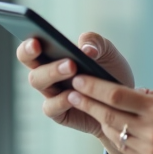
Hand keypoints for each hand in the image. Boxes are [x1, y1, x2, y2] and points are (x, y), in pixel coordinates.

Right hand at [17, 32, 134, 138]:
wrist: (124, 101)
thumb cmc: (110, 71)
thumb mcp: (107, 51)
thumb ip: (95, 42)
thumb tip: (85, 49)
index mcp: (53, 56)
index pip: (30, 49)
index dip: (28, 45)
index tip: (35, 40)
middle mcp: (48, 74)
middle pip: (31, 66)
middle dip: (36, 57)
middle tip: (54, 53)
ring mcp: (52, 94)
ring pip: (38, 82)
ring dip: (52, 73)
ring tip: (72, 67)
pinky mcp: (60, 113)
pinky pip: (51, 107)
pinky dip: (60, 100)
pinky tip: (73, 94)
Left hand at [66, 75, 152, 153]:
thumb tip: (132, 93)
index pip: (116, 96)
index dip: (93, 88)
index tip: (78, 80)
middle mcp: (152, 130)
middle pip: (109, 115)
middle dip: (86, 103)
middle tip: (70, 92)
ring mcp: (151, 151)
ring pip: (115, 133)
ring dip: (99, 120)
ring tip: (85, 108)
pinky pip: (127, 149)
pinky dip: (116, 136)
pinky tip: (109, 127)